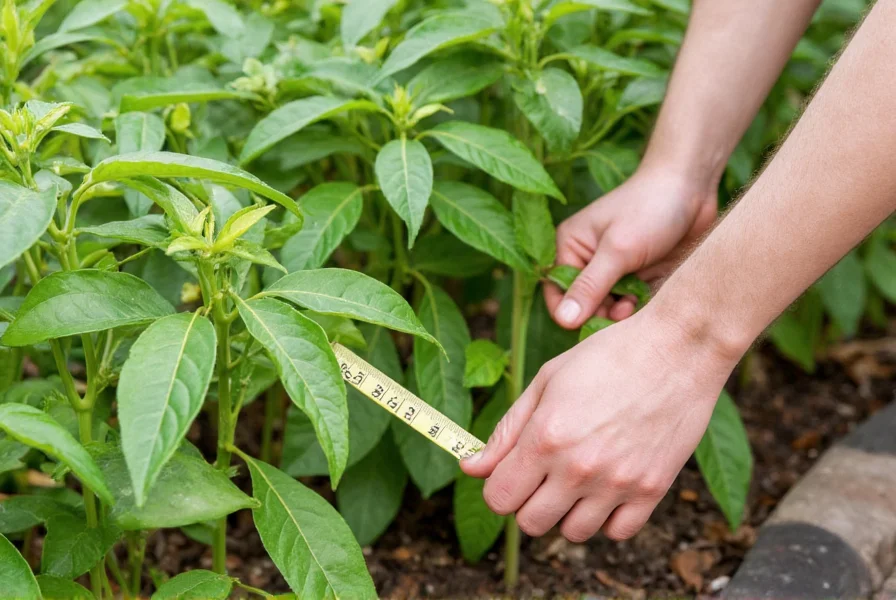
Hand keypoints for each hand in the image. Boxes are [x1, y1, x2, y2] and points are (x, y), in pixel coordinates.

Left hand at [460, 307, 737, 541]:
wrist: (677, 349)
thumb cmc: (607, 356)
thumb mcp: (546, 382)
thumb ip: (506, 431)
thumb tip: (470, 467)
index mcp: (545, 438)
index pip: (498, 498)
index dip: (498, 485)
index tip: (511, 470)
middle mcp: (579, 467)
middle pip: (530, 523)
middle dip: (528, 501)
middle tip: (543, 474)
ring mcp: (618, 483)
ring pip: (573, 533)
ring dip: (567, 512)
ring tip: (578, 478)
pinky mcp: (653, 490)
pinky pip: (617, 532)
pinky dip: (607, 517)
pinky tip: (607, 486)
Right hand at [546, 167, 717, 328]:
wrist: (693, 187)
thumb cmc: (649, 209)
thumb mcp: (618, 250)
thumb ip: (590, 287)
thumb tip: (563, 320)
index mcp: (571, 246)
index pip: (559, 293)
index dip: (573, 312)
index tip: (597, 323)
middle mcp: (589, 259)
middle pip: (586, 304)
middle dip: (603, 313)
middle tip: (625, 309)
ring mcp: (615, 268)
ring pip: (611, 307)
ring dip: (624, 310)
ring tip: (637, 301)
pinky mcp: (639, 274)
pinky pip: (634, 301)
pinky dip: (641, 304)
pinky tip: (651, 294)